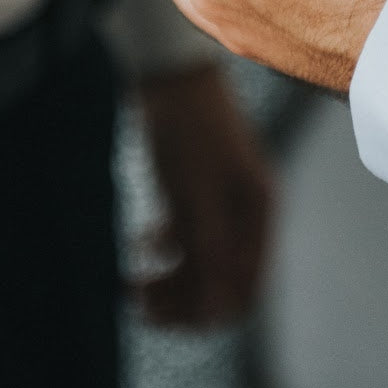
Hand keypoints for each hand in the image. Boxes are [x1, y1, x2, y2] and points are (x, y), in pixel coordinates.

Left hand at [135, 64, 273, 327]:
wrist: (168, 71)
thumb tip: (213, 310)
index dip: (206, 312)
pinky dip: (163, 250)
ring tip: (129, 284)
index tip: (161, 317)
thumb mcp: (195, 196)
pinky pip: (186, 237)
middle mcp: (246, 212)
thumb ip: (208, 253)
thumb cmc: (186, 130)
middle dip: (180, 298)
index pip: (244, 288)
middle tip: (135, 303)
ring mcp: (221, 201)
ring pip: (199, 262)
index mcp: (258, 214)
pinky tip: (138, 246)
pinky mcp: (196, 190)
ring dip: (167, 279)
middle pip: (220, 280)